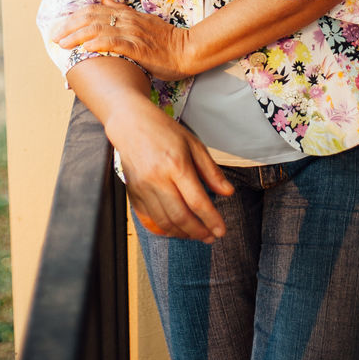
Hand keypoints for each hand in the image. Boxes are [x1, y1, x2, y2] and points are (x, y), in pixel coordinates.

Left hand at [52, 0, 192, 80]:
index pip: (94, 11)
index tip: (59, 27)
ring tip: (63, 43)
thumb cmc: (165, 40)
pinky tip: (85, 48)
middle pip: (92, 18)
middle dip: (70, 27)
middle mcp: (127, 20)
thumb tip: (105, 2)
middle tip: (54, 36)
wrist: (187, 50)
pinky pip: (115, 43)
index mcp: (127, 14)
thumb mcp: (143, 19)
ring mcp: (133, 33)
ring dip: (78, 36)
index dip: (74, 18)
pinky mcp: (138, 48)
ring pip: (99, 29)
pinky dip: (98, 44)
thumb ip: (123, 11)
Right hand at [104, 93, 233, 242]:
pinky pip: (148, 220)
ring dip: (183, 234)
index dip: (211, 220)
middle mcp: (157, 179)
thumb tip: (228, 193)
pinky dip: (164, 229)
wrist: (130, 122)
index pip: (197, 201)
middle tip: (211, 236)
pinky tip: (176, 230)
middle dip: (199, 232)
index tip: (221, 231)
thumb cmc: (164, 131)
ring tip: (196, 234)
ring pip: (165, 222)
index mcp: (176, 165)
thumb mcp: (193, 144)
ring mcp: (142, 188)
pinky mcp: (133, 193)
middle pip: (181, 217)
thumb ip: (211, 171)